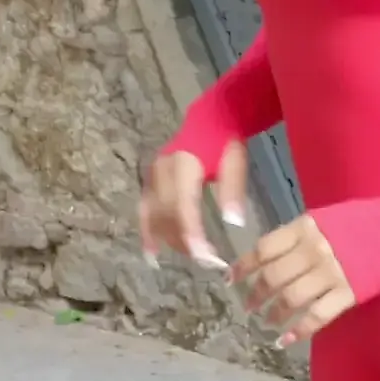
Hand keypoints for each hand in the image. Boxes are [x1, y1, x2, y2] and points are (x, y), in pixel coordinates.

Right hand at [138, 140, 249, 269]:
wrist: (208, 119)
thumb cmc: (223, 141)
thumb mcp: (234, 162)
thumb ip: (233, 191)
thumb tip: (234, 222)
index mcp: (183, 164)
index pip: (184, 205)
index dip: (192, 232)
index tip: (204, 256)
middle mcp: (161, 171)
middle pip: (167, 215)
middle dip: (185, 241)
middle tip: (207, 261)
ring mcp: (152, 177)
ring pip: (155, 216)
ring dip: (172, 239)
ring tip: (192, 254)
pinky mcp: (149, 182)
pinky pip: (145, 211)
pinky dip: (148, 232)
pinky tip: (153, 253)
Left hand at [228, 214, 354, 348]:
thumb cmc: (370, 219)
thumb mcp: (329, 217)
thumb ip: (302, 234)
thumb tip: (275, 253)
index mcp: (306, 226)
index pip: (264, 248)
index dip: (244, 265)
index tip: (231, 279)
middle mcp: (314, 249)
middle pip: (273, 276)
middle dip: (256, 294)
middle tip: (249, 306)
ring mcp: (332, 272)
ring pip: (291, 299)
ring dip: (275, 314)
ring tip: (268, 322)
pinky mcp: (350, 292)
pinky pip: (317, 316)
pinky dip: (299, 331)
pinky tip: (287, 340)